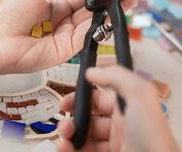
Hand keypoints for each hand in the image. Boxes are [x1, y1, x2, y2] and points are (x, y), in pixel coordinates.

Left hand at [0, 0, 137, 73]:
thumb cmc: (11, 14)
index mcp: (56, 6)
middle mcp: (63, 22)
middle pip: (90, 13)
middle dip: (108, 4)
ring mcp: (66, 37)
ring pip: (91, 25)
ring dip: (108, 15)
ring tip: (125, 3)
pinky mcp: (66, 50)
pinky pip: (85, 37)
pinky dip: (98, 28)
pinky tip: (110, 17)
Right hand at [57, 66, 179, 151]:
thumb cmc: (153, 140)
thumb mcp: (140, 97)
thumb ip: (118, 77)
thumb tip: (93, 71)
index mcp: (127, 110)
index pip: (100, 98)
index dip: (83, 97)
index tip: (69, 98)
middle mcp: (119, 128)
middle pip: (89, 118)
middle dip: (72, 116)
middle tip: (65, 119)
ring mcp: (112, 146)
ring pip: (83, 136)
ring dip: (68, 134)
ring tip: (64, 137)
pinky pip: (80, 151)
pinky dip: (68, 149)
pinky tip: (64, 147)